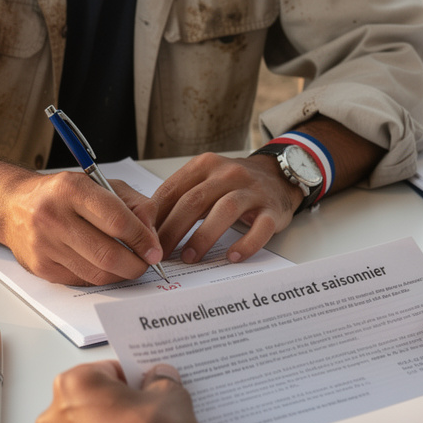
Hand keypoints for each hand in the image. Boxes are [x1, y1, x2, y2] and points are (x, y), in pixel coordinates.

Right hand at [0, 150, 162, 285]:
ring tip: (129, 265)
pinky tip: (103, 266)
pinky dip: (99, 277)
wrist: (13, 206)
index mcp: (72, 189)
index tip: (155, 249)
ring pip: (97, 273)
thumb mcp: (100, 184)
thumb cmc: (62, 194)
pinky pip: (82, 280)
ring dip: (121, 274)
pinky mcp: (41, 267)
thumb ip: (133, 203)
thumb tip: (153, 233)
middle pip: (108, 254)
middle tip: (146, 263)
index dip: (142, 239)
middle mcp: (54, 216)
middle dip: (136, 264)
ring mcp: (44, 245)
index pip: (117, 221)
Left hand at [36, 362, 217, 422]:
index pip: (109, 370)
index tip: (152, 388)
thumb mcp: (171, 398)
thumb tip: (160, 379)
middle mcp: (55, 420)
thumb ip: (163, 381)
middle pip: (99, 406)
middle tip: (158, 418)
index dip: (136, 379)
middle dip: (129, 412)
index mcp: (73, 386)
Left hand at [150, 153, 299, 264]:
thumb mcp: (204, 180)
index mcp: (205, 165)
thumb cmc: (233, 184)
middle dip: (173, 229)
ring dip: (203, 236)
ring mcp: (252, 190)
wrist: (278, 175)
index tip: (144, 238)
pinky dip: (246, 244)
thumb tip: (148, 226)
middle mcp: (228, 174)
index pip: (173, 190)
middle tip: (160, 253)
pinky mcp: (272, 209)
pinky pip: (260, 228)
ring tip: (189, 257)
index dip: (156, 216)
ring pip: (224, 211)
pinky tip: (232, 257)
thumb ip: (180, 197)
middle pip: (194, 201)